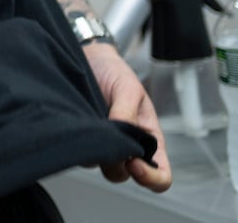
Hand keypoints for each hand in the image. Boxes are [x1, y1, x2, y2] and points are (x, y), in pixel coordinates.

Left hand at [84, 41, 171, 190]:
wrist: (88, 58)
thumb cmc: (115, 73)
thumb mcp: (129, 89)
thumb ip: (127, 114)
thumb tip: (122, 138)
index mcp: (148, 140)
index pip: (160, 176)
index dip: (151, 178)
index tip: (134, 163)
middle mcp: (126, 147)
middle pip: (122, 174)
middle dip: (115, 162)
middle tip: (106, 138)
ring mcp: (101, 143)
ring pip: (96, 165)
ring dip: (93, 150)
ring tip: (90, 121)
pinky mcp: (80, 137)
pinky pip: (78, 150)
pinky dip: (78, 141)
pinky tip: (76, 122)